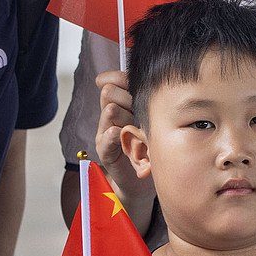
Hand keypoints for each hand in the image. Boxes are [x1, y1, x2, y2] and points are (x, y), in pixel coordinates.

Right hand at [92, 70, 154, 216]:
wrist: (143, 178)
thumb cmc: (150, 144)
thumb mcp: (150, 116)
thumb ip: (145, 98)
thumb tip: (151, 77)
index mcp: (119, 102)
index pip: (109, 80)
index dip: (122, 80)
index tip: (135, 88)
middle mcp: (108, 115)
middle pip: (109, 92)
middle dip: (127, 98)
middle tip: (140, 112)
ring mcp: (104, 132)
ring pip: (110, 110)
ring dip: (127, 117)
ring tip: (138, 130)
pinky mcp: (104, 150)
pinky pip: (108, 135)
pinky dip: (116, 134)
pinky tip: (124, 137)